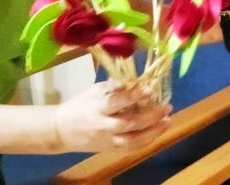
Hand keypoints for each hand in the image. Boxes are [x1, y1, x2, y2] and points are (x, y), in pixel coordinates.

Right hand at [53, 82, 170, 152]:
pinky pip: (132, 148)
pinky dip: (147, 141)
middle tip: (167, 106)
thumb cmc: (80, 106)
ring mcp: (108, 140)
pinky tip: (159, 131)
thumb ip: (115, 87)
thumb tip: (135, 80)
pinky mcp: (111, 149)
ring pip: (133, 140)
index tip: (150, 88)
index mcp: (97, 108)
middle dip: (150, 116)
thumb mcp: (94, 91)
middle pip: (129, 123)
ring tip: (168, 120)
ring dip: (153, 131)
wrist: (62, 131)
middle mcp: (103, 126)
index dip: (133, 96)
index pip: (116, 102)